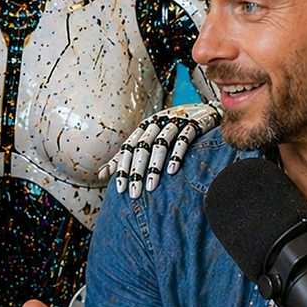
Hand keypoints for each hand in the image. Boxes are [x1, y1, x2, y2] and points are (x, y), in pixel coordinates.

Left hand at [98, 103, 220, 196]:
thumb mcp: (148, 141)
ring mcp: (175, 122)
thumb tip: (101, 175)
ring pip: (160, 144)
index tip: (120, 189)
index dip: (123, 168)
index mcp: (144, 127)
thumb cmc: (172, 132)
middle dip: (137, 171)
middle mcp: (157, 122)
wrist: (205, 113)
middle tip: (134, 193)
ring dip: (154, 166)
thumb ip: (125, 157)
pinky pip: (183, 139)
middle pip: (142, 147)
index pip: (129, 148)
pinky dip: (176, 155)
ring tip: (150, 187)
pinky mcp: (193, 123)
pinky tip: (172, 171)